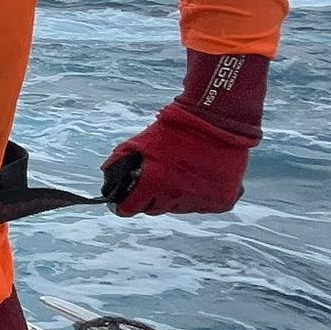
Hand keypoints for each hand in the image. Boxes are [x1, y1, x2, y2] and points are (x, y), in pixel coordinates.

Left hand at [101, 103, 252, 215]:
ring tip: (181, 174)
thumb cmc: (173, 130)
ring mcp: (200, 201)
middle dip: (152, 197)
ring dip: (176, 196)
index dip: (125, 205)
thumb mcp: (139, 142)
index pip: (130, 208)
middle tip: (157, 180)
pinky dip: (200, 196)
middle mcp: (175, 196)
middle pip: (155, 208)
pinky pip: (203, 206)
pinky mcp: (221, 201)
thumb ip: (119, 161)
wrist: (215, 121)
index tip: (125, 203)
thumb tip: (108, 177)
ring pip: (179, 208)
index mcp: (153, 183)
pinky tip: (200, 178)